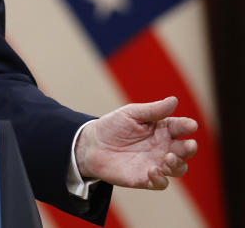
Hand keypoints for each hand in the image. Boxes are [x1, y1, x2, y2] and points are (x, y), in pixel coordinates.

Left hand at [75, 96, 197, 189]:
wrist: (92, 145)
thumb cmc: (113, 126)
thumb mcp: (131, 114)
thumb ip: (153, 110)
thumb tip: (174, 100)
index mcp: (162, 129)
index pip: (180, 127)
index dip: (187, 126)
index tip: (191, 125)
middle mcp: (163, 147)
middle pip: (185, 150)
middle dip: (189, 148)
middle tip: (189, 145)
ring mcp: (156, 163)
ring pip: (178, 168)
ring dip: (178, 165)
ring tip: (168, 158)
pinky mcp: (146, 178)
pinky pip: (161, 183)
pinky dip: (161, 179)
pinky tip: (152, 171)